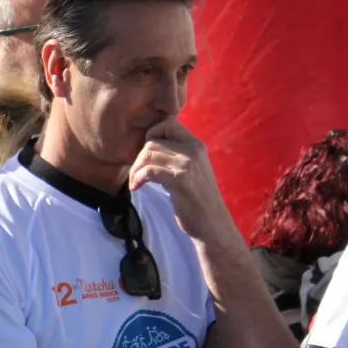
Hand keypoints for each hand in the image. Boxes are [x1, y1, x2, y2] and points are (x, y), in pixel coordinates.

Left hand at [128, 120, 229, 241]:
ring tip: (135, 182)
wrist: (211, 223)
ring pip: (148, 153)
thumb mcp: (188, 170)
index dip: (150, 136)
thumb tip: (149, 146)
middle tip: (136, 175)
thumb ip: (175, 156)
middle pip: (153, 140)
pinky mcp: (181, 179)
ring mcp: (188, 163)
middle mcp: (194, 149)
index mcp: (195, 145)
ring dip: (135, 169)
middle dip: (138, 157)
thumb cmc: (195, 200)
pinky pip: (149, 170)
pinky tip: (137, 187)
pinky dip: (138, 178)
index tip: (145, 156)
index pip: (167, 124)